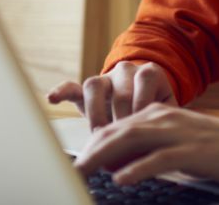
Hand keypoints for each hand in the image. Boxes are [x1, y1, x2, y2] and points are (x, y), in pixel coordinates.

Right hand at [47, 61, 177, 131]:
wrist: (143, 99)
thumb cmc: (156, 110)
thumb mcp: (165, 112)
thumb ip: (161, 121)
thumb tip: (154, 148)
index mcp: (149, 72)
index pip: (144, 80)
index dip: (141, 106)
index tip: (141, 130)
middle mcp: (126, 70)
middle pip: (120, 90)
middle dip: (120, 118)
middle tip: (121, 141)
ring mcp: (105, 79)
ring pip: (94, 85)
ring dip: (96, 112)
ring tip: (99, 133)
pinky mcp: (85, 91)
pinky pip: (72, 86)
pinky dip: (62, 91)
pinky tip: (53, 99)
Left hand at [73, 103, 218, 185]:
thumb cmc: (213, 149)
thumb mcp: (174, 143)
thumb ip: (147, 148)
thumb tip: (115, 165)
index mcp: (158, 114)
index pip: (116, 127)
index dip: (92, 144)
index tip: (75, 163)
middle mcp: (164, 118)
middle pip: (118, 131)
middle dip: (91, 150)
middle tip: (71, 170)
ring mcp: (178, 133)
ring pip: (132, 140)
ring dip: (104, 157)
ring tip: (84, 171)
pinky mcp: (192, 150)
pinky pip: (159, 157)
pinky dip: (137, 167)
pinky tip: (122, 178)